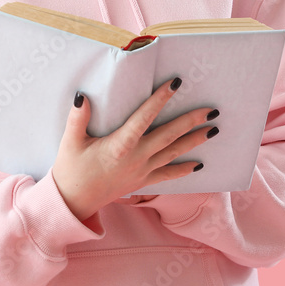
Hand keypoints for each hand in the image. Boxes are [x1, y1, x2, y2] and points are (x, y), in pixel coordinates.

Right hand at [50, 78, 217, 221]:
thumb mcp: (70, 142)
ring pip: (173, 153)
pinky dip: (184, 170)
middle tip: (211, 110)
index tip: (175, 84)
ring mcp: (142, 171)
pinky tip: (199, 165)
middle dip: (191, 121)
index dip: (160, 99)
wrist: (74, 202)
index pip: (144, 117)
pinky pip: (168, 176)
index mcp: (120, 144)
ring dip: (194, 141)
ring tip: (213, 130)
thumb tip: (82, 96)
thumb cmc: (71, 169)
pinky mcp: (142, 181)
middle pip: (169, 135)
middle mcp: (136, 157)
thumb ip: (77, 118)